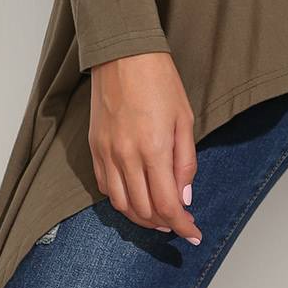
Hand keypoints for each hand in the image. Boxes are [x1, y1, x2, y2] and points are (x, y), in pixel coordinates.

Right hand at [88, 52, 202, 245]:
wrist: (123, 54)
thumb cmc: (159, 81)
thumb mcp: (185, 119)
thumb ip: (185, 162)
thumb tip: (185, 197)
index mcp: (154, 149)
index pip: (167, 205)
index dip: (182, 225)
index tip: (194, 233)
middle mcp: (126, 156)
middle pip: (143, 211)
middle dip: (164, 225)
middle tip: (180, 225)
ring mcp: (107, 153)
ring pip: (121, 204)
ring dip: (141, 218)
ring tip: (159, 218)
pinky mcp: (94, 148)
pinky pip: (105, 187)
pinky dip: (121, 201)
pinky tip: (135, 199)